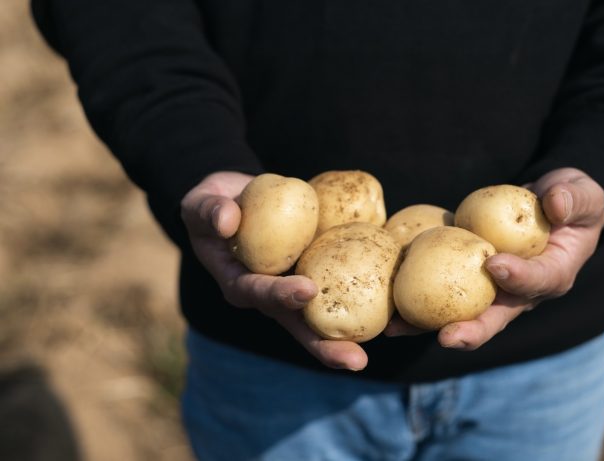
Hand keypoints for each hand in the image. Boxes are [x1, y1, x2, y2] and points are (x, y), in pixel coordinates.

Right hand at [180, 171, 367, 370]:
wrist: (236, 202)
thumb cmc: (214, 206)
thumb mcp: (201, 203)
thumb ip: (208, 211)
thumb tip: (227, 220)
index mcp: (239, 281)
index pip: (259, 292)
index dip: (281, 294)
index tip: (306, 290)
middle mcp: (269, 294)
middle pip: (297, 323)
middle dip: (324, 344)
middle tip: (355, 360)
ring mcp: (293, 288)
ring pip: (320, 318)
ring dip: (346, 337)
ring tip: (371, 355)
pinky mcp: (314, 275)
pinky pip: (338, 288)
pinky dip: (362, 299)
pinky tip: (391, 311)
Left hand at [386, 168, 603, 350]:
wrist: (551, 206)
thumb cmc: (571, 201)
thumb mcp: (583, 194)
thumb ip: (573, 198)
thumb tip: (555, 203)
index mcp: (555, 273)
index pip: (539, 280)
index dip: (519, 277)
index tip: (495, 265)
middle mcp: (522, 292)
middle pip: (496, 317)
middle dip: (471, 330)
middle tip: (447, 337)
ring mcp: (493, 289)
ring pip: (462, 313)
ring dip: (429, 324)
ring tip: (396, 328)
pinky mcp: (468, 279)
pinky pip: (442, 291)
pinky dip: (415, 298)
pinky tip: (387, 304)